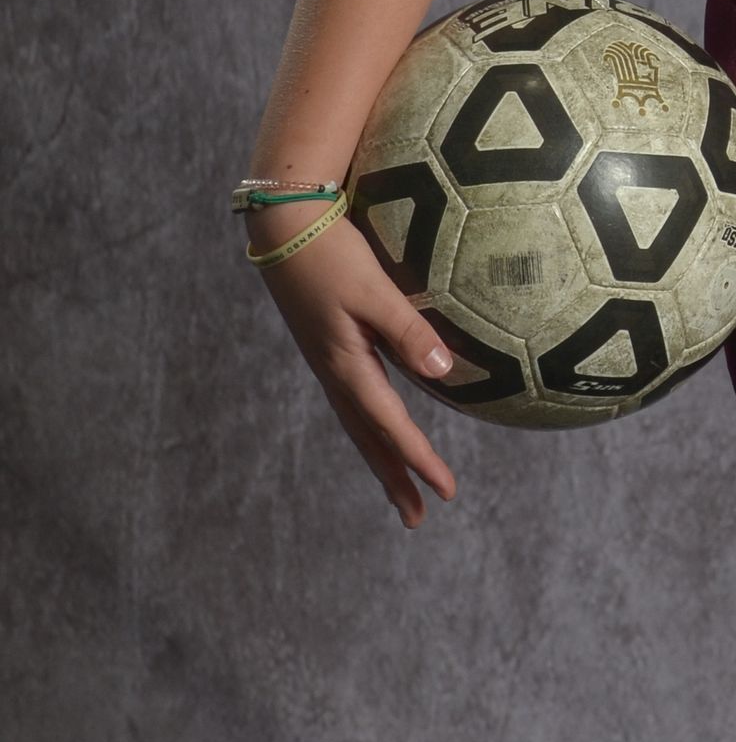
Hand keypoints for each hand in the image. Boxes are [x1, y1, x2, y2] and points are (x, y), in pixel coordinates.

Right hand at [246, 206, 459, 527]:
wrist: (283, 225)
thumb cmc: (331, 253)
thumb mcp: (373, 289)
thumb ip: (408, 329)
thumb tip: (442, 371)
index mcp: (346, 366)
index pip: (391, 425)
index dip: (420, 459)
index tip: (446, 491)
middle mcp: (335, 372)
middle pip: (369, 438)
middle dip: (393, 478)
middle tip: (416, 517)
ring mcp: (328, 361)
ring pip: (360, 423)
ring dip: (382, 456)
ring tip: (401, 487)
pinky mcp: (327, 346)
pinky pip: (354, 401)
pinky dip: (371, 426)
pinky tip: (381, 425)